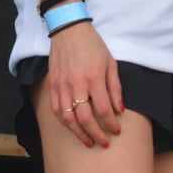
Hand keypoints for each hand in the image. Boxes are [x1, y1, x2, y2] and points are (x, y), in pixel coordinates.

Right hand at [45, 23, 125, 147]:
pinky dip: (65, 122)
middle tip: (104, 142)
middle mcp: (76, 84)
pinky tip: (73, 128)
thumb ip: (115, 87)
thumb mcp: (111, 63)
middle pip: (85, 118)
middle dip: (96, 134)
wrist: (69, 30)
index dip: (111, 123)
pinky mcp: (52, 85)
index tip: (116, 131)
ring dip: (78, 133)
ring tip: (88, 141)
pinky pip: (56, 110)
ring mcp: (61, 85)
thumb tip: (119, 109)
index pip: (103, 109)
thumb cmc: (93, 46)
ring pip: (68, 118)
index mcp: (94, 78)